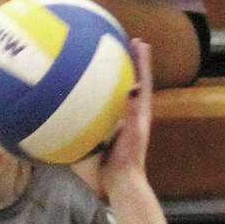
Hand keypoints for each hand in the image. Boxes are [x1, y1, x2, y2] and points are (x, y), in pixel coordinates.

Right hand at [94, 39, 154, 197]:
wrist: (120, 181)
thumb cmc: (128, 159)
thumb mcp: (133, 133)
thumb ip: (133, 112)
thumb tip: (134, 88)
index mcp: (140, 111)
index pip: (143, 80)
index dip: (142, 61)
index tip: (139, 42)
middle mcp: (131, 113)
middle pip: (132, 81)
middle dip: (130, 62)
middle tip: (124, 42)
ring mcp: (120, 121)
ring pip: (117, 93)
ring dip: (113, 77)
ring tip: (105, 61)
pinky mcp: (109, 129)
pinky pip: (102, 107)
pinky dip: (96, 96)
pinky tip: (81, 93)